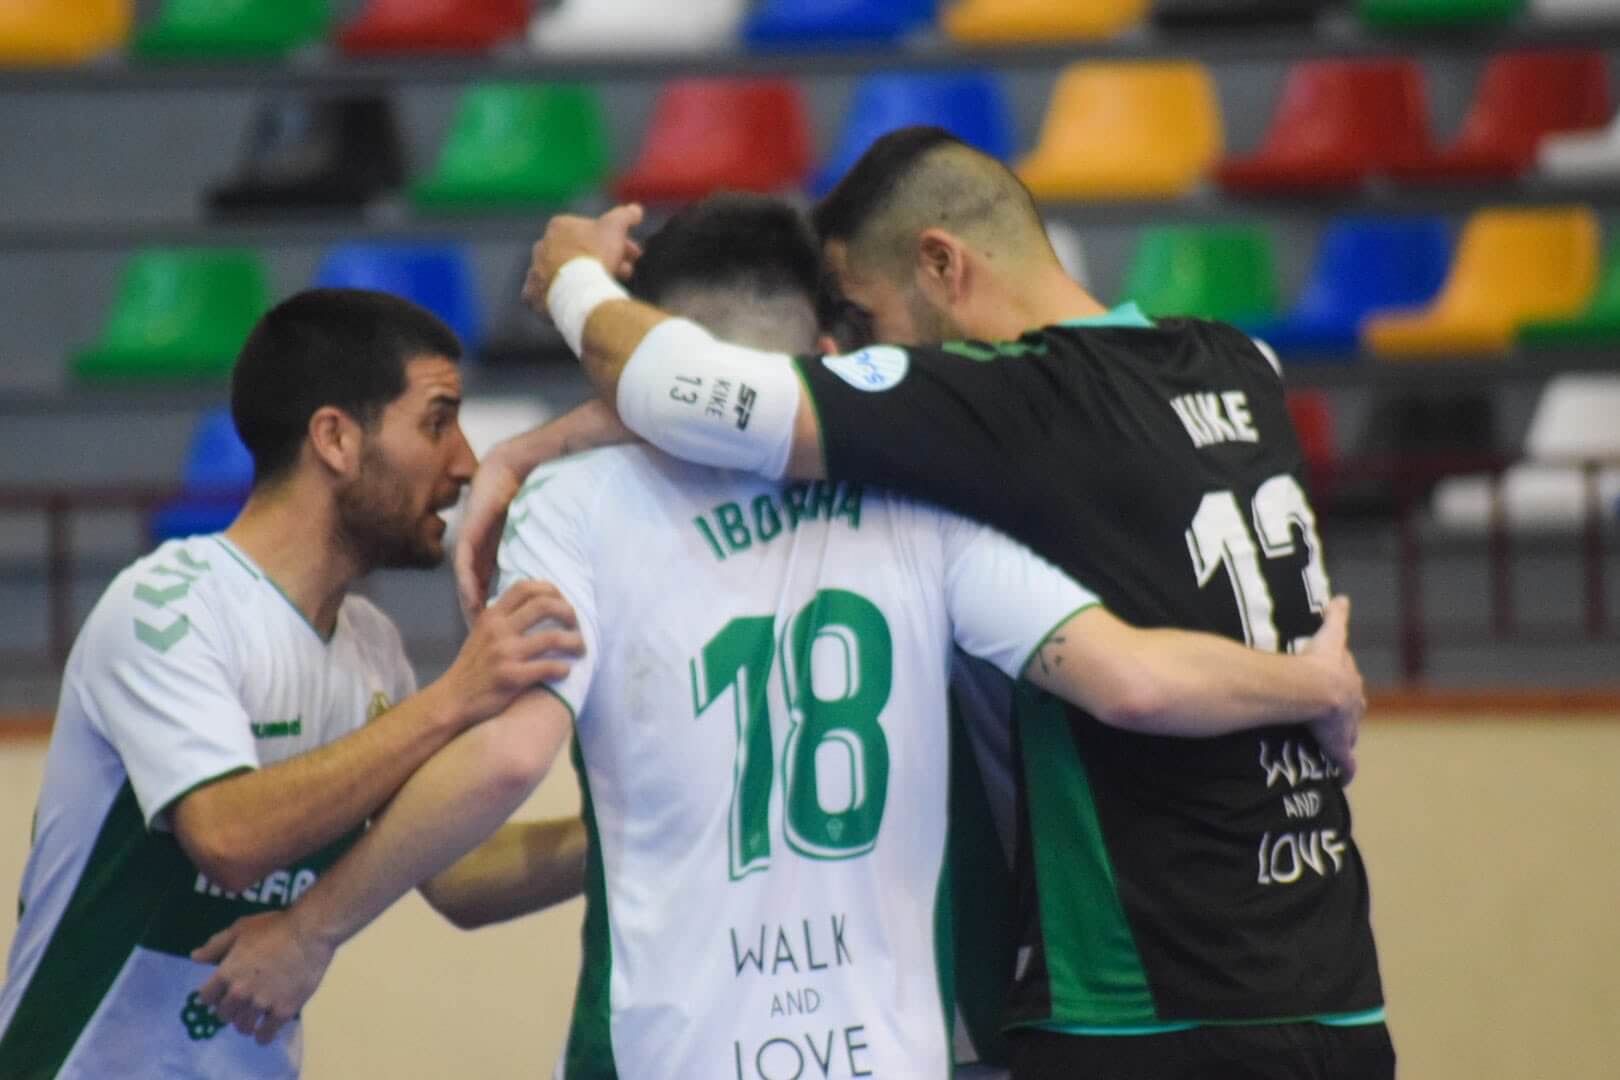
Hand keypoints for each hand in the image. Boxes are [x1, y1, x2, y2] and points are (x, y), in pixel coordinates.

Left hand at [191, 912, 333, 1045]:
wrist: (309, 933)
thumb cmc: (274, 927)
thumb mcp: (241, 929)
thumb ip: (216, 946)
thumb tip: (195, 957)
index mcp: (226, 973)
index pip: (206, 997)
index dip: (213, 995)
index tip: (221, 994)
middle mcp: (239, 993)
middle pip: (223, 1014)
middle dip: (229, 1010)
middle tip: (240, 1005)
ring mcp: (261, 1004)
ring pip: (243, 1027)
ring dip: (244, 1024)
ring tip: (252, 1019)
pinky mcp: (282, 1011)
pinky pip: (266, 1034)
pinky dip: (263, 1035)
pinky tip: (266, 1031)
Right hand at [440, 580, 583, 727]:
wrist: (453, 699)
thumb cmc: (473, 667)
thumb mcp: (481, 633)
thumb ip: (503, 618)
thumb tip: (535, 604)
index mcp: (492, 616)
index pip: (526, 587)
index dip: (551, 590)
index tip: (562, 603)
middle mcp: (498, 630)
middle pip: (544, 605)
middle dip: (569, 613)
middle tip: (576, 625)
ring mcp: (504, 653)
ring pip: (553, 637)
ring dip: (575, 642)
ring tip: (581, 649)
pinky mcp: (511, 677)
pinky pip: (548, 667)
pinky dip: (563, 668)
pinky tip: (565, 671)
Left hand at [454, 443, 524, 627]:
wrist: (510, 469)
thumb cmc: (522, 497)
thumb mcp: (524, 535)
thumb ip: (527, 554)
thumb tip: (546, 580)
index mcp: (487, 552)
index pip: (483, 587)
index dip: (488, 610)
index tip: (496, 633)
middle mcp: (474, 551)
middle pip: (470, 590)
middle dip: (476, 615)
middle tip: (483, 640)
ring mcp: (468, 544)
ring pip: (464, 583)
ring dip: (469, 606)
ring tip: (477, 629)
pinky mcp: (468, 535)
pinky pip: (465, 566)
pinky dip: (468, 586)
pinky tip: (474, 603)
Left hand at [521, 204, 643, 317]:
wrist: (578, 289)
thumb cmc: (596, 254)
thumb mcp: (616, 227)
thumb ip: (625, 215)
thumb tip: (636, 209)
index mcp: (558, 226)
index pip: (590, 231)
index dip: (613, 242)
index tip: (629, 254)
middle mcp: (542, 246)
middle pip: (578, 253)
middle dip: (603, 260)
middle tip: (626, 272)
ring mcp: (535, 271)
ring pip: (564, 273)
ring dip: (583, 278)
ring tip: (604, 289)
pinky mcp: (532, 294)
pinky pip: (546, 294)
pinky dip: (560, 296)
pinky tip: (574, 299)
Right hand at [1300, 596, 1364, 782]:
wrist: (1314, 688)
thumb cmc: (1316, 662)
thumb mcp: (1329, 636)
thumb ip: (1337, 616)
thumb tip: (1342, 597)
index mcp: (1347, 679)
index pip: (1349, 681)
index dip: (1343, 684)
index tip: (1338, 687)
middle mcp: (1352, 703)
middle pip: (1353, 707)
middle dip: (1347, 711)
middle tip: (1334, 714)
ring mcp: (1346, 726)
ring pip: (1349, 733)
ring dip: (1344, 738)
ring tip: (1333, 744)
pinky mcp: (1338, 746)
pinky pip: (1344, 762)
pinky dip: (1345, 770)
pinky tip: (1344, 779)